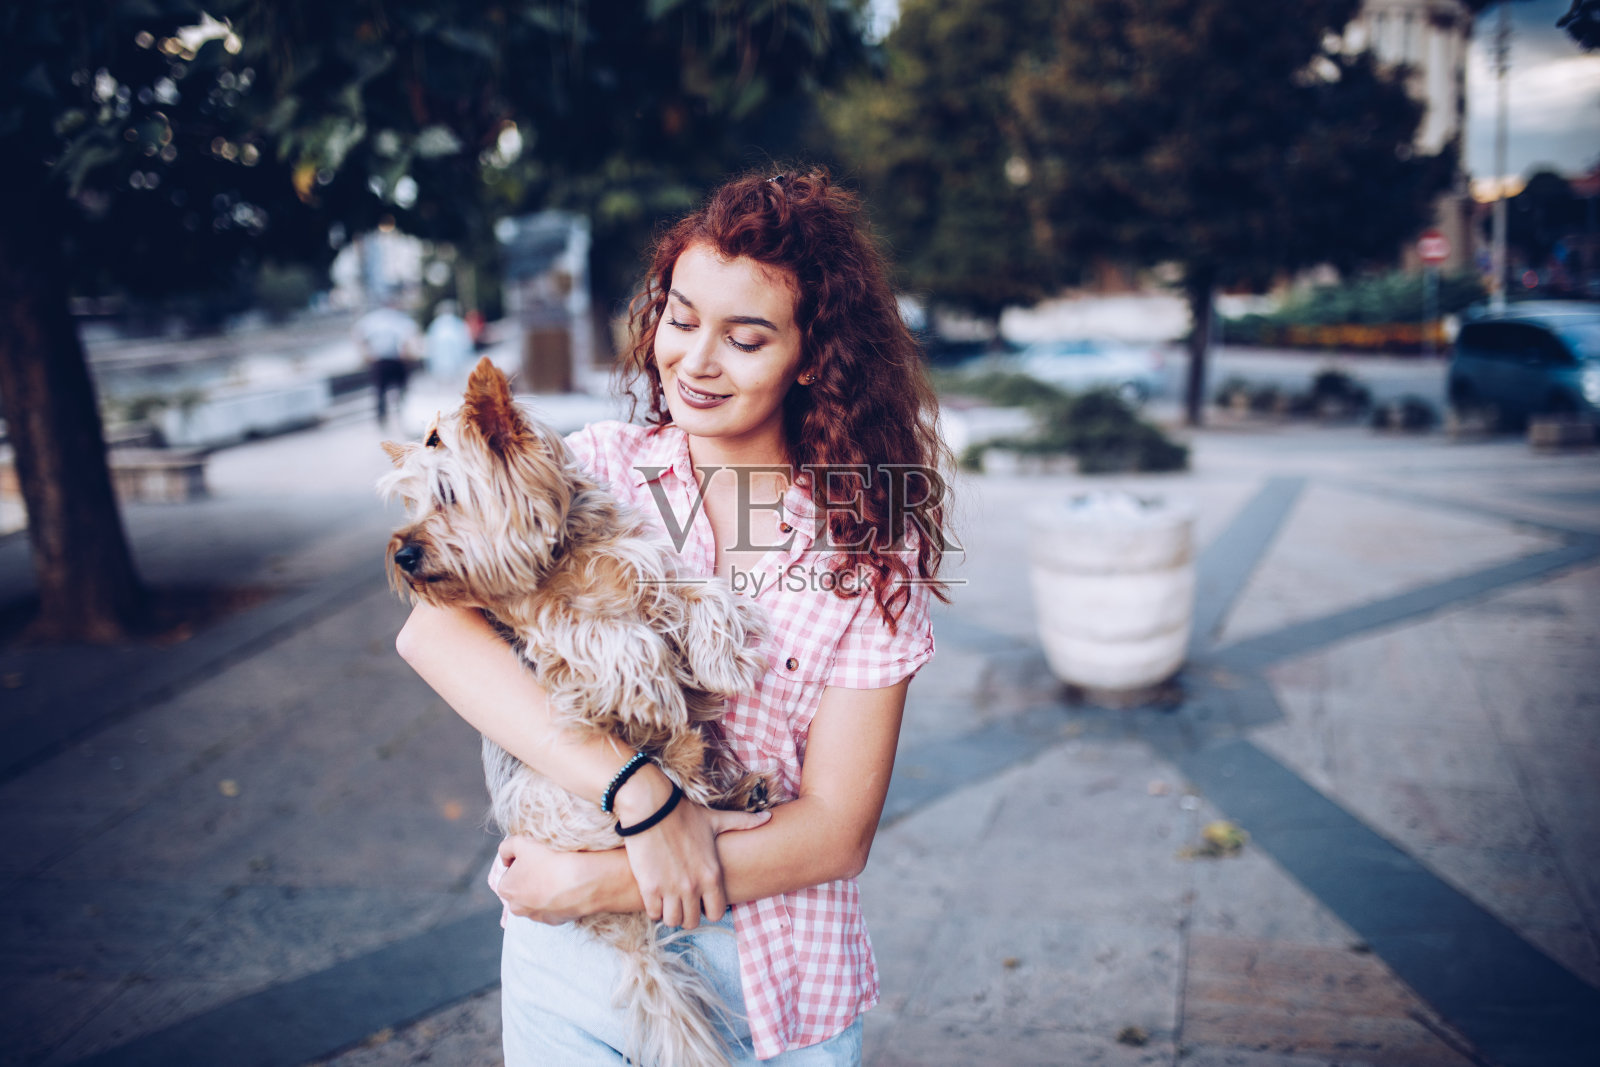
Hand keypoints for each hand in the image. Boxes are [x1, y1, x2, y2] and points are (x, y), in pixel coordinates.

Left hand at [496, 837, 618, 924]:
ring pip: (536, 901)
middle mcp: (516, 908)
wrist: (582, 881)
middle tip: (546, 867)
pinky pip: (552, 909)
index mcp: (506, 889)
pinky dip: (556, 901)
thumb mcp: (522, 842)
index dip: (522, 863)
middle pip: (521, 890)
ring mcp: (536, 917)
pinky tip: (566, 889)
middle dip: (530, 880)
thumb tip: (505, 858)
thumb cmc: (550, 860)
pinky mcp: (554, 922)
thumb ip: (506, 848)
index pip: (509, 874)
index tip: (535, 858)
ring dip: (543, 891)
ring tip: (558, 877)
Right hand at [615, 768, 770, 928]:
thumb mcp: (716, 820)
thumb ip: (743, 823)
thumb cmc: (684, 813)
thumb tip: (768, 818)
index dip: (708, 909)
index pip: (716, 913)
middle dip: (688, 914)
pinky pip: (653, 913)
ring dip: (670, 913)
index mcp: (712, 875)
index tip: (701, 900)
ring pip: (672, 921)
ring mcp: (670, 890)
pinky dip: (653, 907)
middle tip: (682, 902)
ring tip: (667, 900)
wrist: (652, 807)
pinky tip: (654, 894)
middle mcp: (693, 887)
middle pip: (692, 922)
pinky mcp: (650, 888)